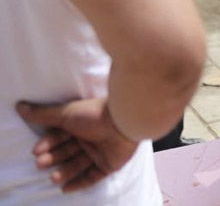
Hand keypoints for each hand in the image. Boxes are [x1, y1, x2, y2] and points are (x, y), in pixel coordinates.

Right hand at [16, 99, 137, 192]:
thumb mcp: (66, 113)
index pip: (60, 137)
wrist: (124, 121)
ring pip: (79, 165)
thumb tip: (20, 106)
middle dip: (53, 158)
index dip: (48, 144)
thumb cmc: (93, 114)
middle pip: (67, 152)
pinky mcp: (110, 165)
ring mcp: (101, 152)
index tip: (36, 150)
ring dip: (64, 172)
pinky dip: (80, 183)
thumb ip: (43, 114)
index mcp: (81, 125)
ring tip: (52, 178)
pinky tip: (66, 188)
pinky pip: (93, 177)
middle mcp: (90, 138)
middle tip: (40, 164)